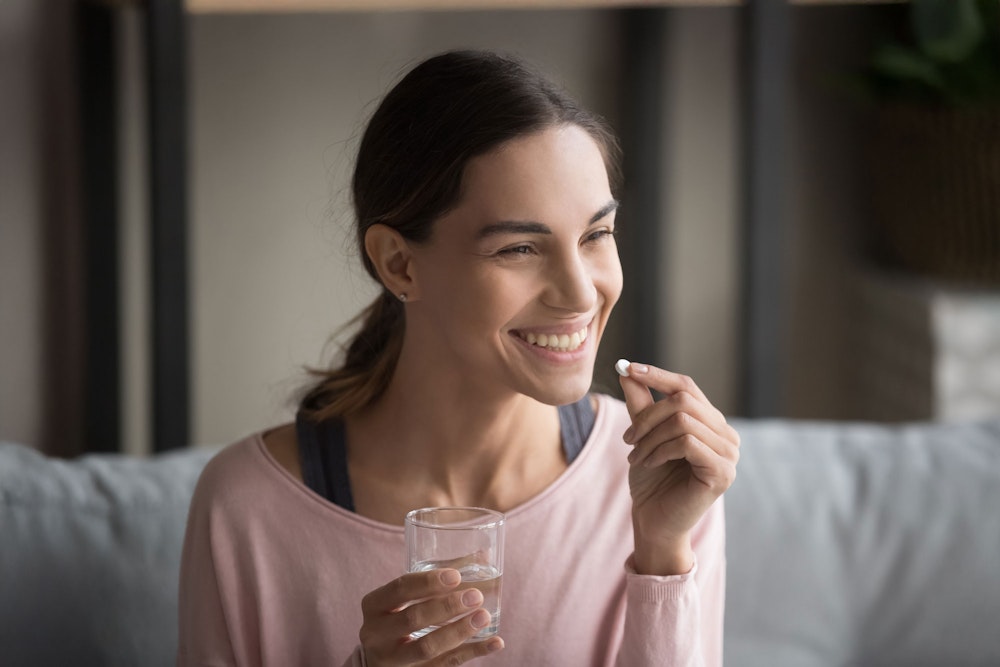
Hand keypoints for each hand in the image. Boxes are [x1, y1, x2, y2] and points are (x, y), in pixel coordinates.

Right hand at [359, 568, 503, 665]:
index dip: (428, 582)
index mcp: (374, 606)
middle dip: (447, 606)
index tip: (456, 576)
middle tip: (476, 595)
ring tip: (484, 616)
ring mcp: (393, 660)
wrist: (379, 662)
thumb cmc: (397, 619)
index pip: (399, 589)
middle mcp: (377, 634)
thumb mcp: (403, 600)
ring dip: (459, 631)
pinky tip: (495, 642)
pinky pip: (445, 666)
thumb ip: (436, 581)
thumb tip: (485, 556)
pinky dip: (473, 652)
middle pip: (412, 619)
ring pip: (427, 647)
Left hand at [619, 363, 739, 574]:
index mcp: (711, 423)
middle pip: (683, 401)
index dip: (657, 375)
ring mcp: (729, 454)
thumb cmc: (651, 481)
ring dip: (650, 438)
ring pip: (683, 421)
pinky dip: (660, 450)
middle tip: (627, 439)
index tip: (628, 368)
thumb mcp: (643, 435)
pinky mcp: (722, 472)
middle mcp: (726, 435)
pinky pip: (687, 443)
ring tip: (635, 456)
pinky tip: (649, 464)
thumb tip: (627, 370)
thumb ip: (640, 404)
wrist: (653, 522)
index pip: (687, 386)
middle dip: (647, 416)